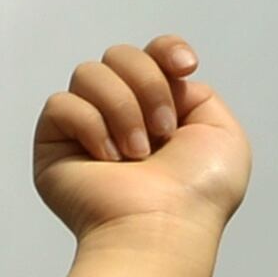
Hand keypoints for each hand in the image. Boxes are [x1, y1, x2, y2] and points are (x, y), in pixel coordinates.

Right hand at [32, 35, 251, 242]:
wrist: (165, 226)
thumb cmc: (198, 194)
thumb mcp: (223, 134)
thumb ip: (198, 96)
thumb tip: (164, 81)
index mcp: (160, 110)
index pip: (152, 54)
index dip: (165, 50)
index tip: (185, 67)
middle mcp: (122, 115)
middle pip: (120, 55)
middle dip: (148, 86)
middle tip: (163, 133)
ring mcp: (86, 128)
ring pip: (89, 73)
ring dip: (123, 109)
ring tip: (137, 154)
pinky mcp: (54, 143)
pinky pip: (62, 103)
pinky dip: (91, 127)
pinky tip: (107, 160)